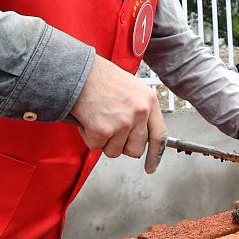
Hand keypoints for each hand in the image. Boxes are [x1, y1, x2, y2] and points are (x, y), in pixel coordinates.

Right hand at [69, 54, 166, 172]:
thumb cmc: (101, 78)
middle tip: (110, 129)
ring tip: (98, 118)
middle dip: (121, 145)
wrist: (79, 71)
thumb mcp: (131, 89)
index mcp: (149, 101)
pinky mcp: (103, 130)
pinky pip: (96, 146)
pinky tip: (88, 118)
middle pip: (135, 149)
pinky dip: (88, 136)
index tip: (150, 167)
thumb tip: (139, 134)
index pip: (159, 135)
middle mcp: (139, 112)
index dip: (155, 155)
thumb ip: (139, 111)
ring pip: (114, 151)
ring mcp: (123, 122)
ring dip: (104, 140)